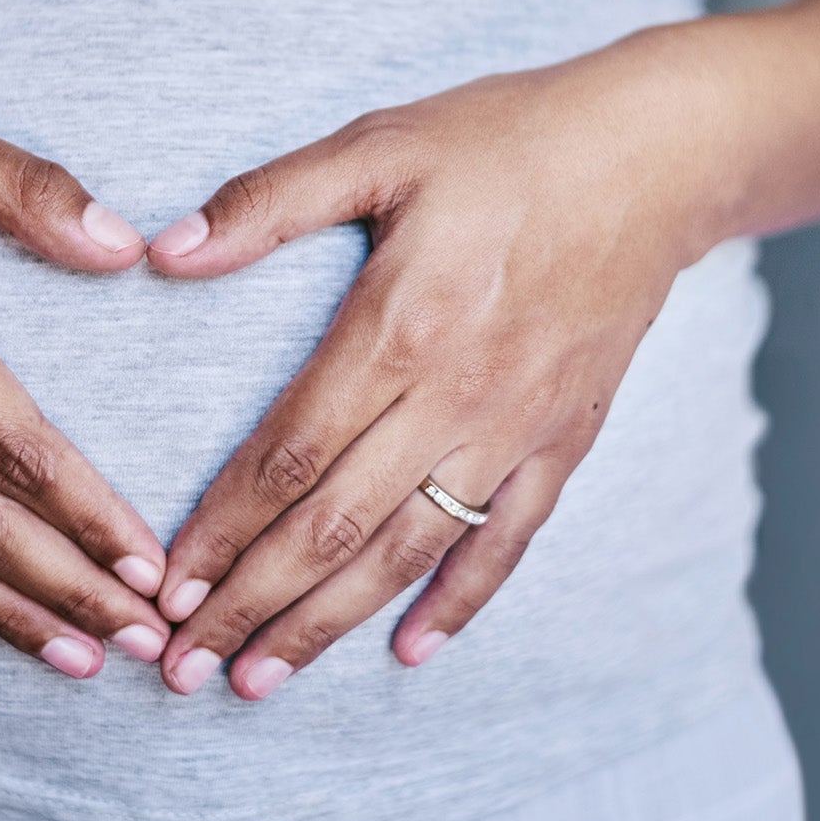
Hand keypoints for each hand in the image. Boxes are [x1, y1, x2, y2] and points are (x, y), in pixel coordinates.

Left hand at [144, 57, 718, 697]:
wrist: (655, 157)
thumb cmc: (505, 140)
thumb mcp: (379, 145)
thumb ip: (268, 202)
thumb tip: (163, 252)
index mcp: (397, 326)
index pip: (287, 456)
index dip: (220, 531)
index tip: (165, 588)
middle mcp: (455, 396)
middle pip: (334, 527)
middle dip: (252, 605)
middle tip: (183, 667)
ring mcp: (515, 428)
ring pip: (409, 552)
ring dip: (330, 623)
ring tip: (262, 680)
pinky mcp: (564, 440)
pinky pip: (506, 540)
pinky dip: (459, 602)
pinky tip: (408, 650)